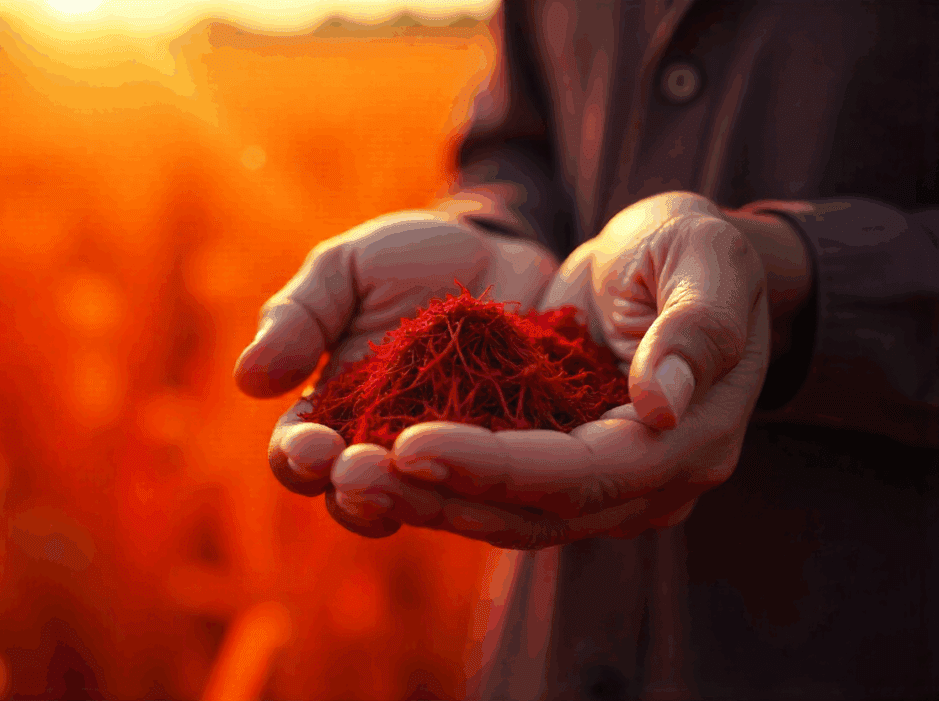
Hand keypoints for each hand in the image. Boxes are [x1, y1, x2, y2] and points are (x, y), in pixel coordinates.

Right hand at [233, 211, 556, 537]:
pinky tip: (489, 470)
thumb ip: (298, 318)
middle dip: (352, 492)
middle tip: (358, 474)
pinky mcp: (507, 453)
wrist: (498, 250)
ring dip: (414, 500)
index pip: (298, 454)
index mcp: (331, 412)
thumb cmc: (406, 260)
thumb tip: (247, 379)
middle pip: (355, 495)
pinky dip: (487, 482)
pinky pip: (495, 480)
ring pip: (425, 501)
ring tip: (415, 480)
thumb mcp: (345, 271)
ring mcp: (448, 455)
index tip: (311, 445)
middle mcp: (385, 445)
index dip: (298, 458)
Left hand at [366, 192, 771, 547]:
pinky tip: (370, 463)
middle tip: (351, 476)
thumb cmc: (690, 248)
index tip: (412, 445)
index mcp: (688, 439)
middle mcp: (641, 481)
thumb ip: (696, 326)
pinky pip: (491, 489)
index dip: (498, 468)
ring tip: (343, 477)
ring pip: (503, 515)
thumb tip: (662, 405)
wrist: (666, 262)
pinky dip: (432, 481)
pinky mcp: (556, 463)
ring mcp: (598, 482)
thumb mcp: (705, 258)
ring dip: (422, 501)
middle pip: (532, 514)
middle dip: (440, 497)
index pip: (585, 475)